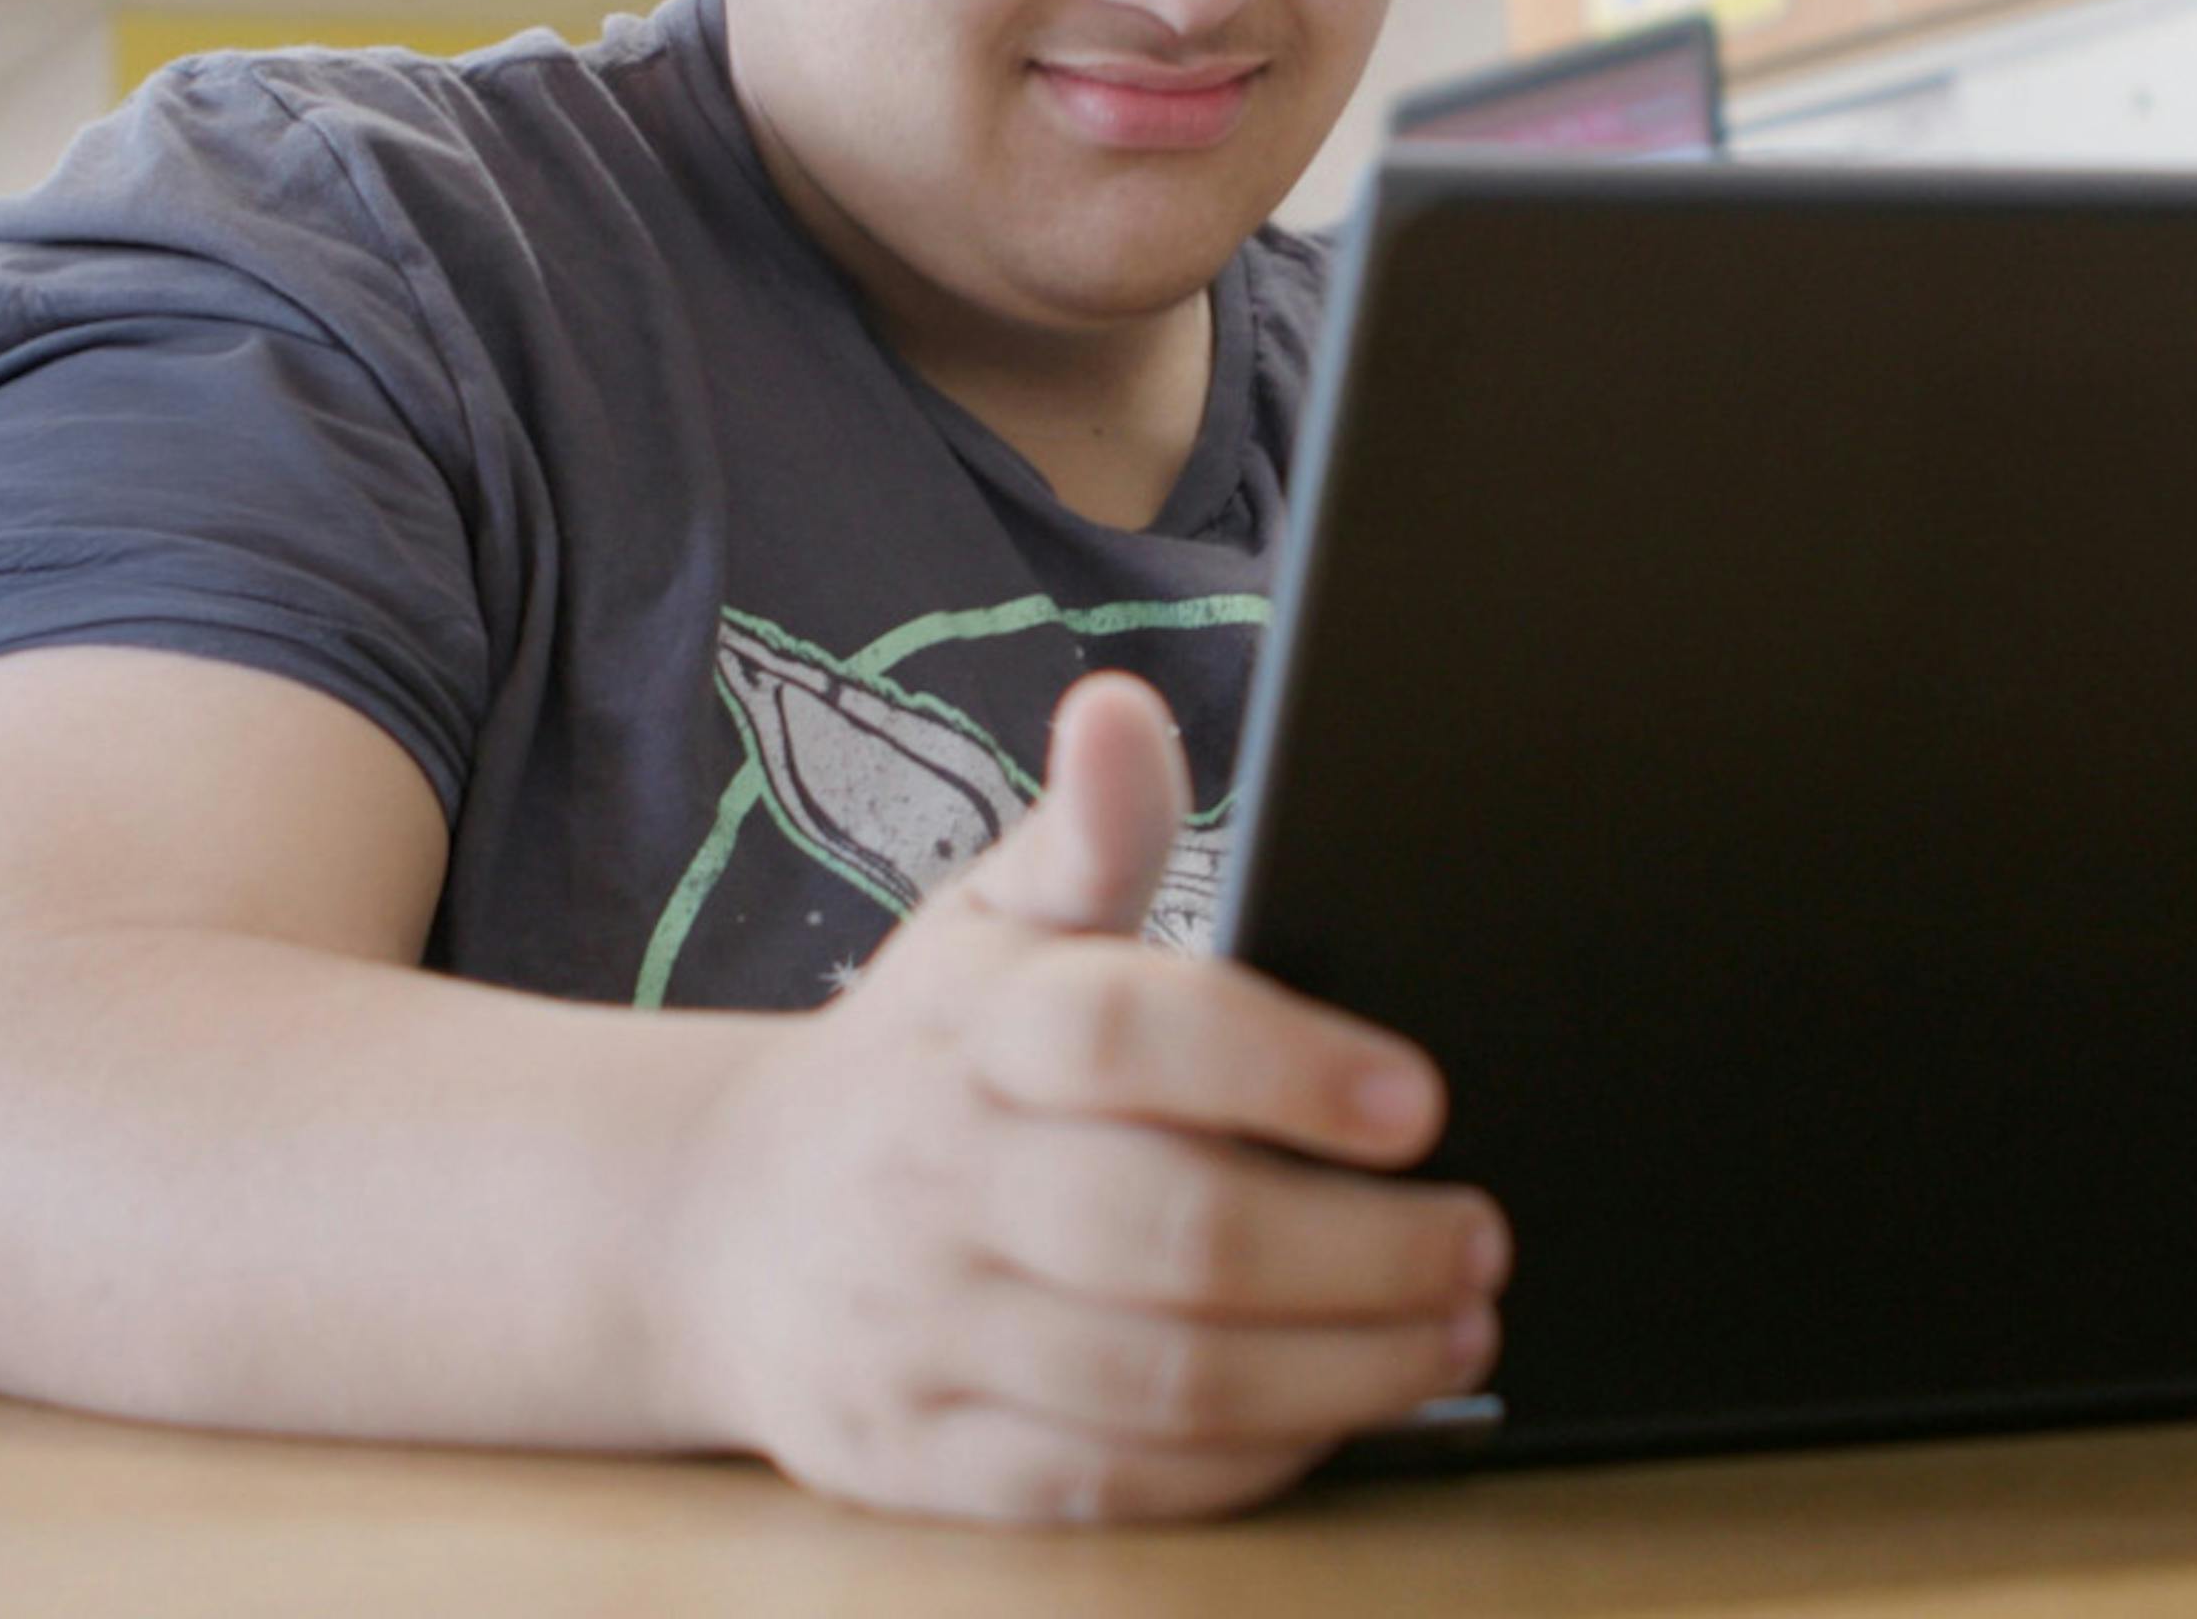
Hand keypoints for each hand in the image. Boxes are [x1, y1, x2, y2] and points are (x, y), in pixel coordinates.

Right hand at [665, 672, 1508, 1522]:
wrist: (717, 1227)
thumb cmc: (918, 1062)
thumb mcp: (988, 923)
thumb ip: (1089, 828)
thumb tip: (1123, 709)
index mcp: (976, 1032)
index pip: (1130, 1036)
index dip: (1286, 1066)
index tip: (1422, 1099)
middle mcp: (941, 1183)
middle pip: (1175, 1234)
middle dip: (1361, 1252)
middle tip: (1480, 1239)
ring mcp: (925, 1331)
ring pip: (1161, 1380)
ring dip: (1339, 1373)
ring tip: (1452, 1332)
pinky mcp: (926, 1458)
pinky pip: (1109, 1486)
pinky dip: (1245, 1465)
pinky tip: (1335, 1419)